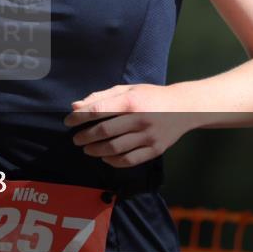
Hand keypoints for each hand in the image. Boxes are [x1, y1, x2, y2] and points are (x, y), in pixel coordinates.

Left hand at [63, 84, 195, 167]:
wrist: (184, 107)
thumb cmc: (151, 96)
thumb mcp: (127, 90)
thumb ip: (101, 97)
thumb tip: (76, 106)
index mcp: (131, 101)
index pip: (98, 110)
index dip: (79, 117)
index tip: (68, 121)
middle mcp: (139, 119)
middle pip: (104, 132)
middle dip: (84, 137)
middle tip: (76, 139)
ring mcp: (148, 136)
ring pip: (115, 148)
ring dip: (95, 151)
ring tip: (87, 149)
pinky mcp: (155, 150)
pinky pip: (129, 160)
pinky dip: (114, 161)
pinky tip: (105, 158)